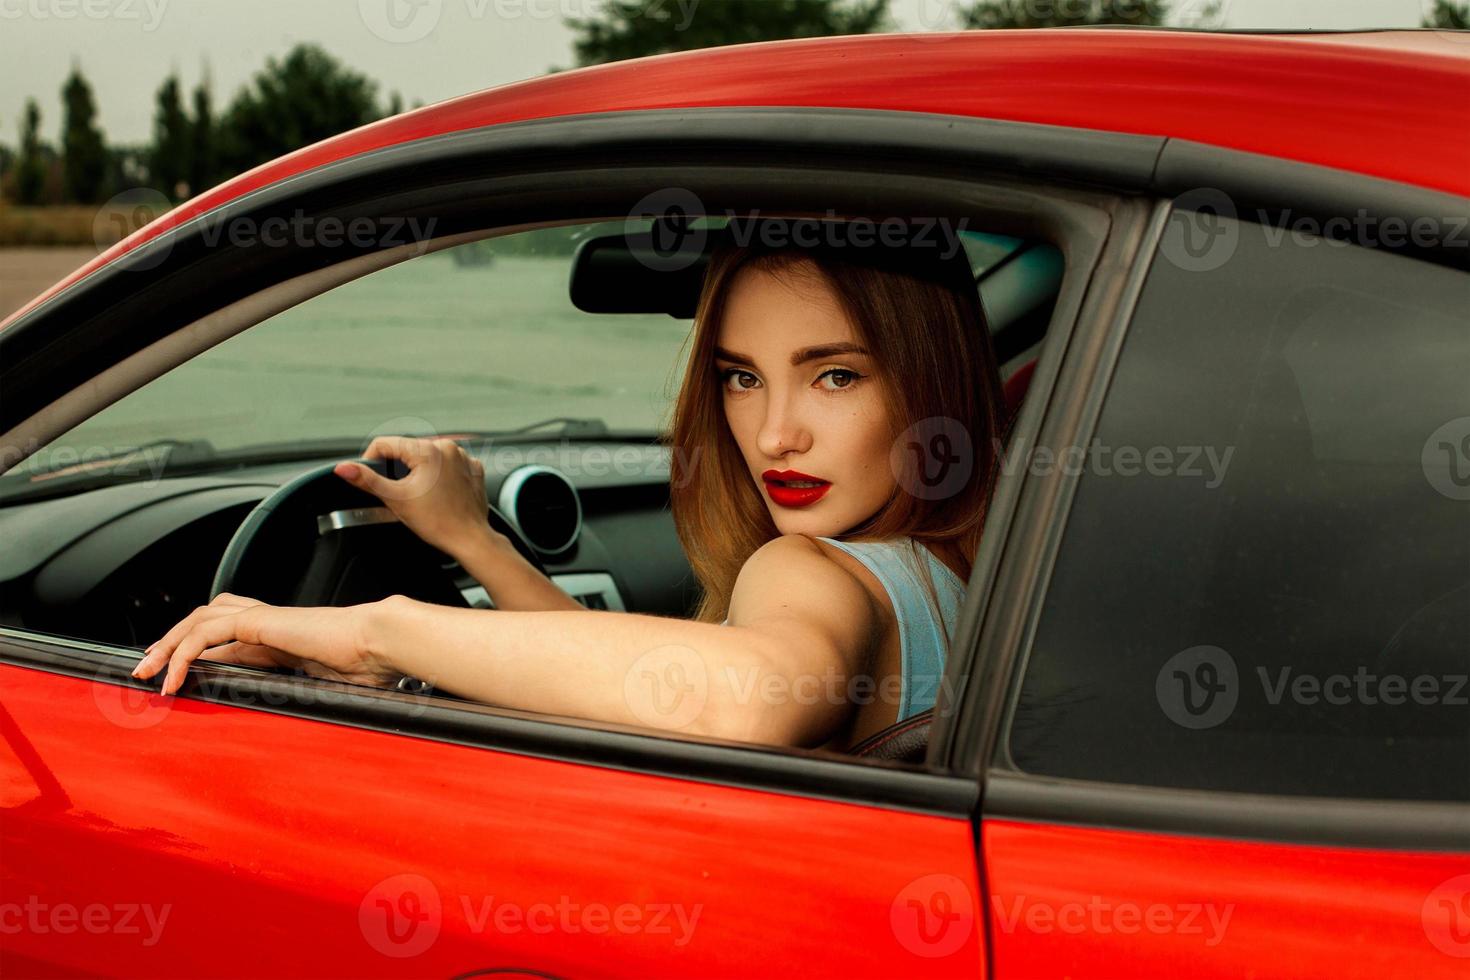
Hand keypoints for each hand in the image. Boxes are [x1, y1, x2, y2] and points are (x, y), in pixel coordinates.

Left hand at [132, 592, 397, 694]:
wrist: (380, 644)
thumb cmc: (366, 667)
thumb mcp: (321, 687)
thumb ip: (297, 692)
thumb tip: (288, 717)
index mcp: (283, 635)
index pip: (227, 633)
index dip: (197, 650)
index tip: (178, 676)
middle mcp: (269, 621)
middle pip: (204, 618)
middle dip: (171, 642)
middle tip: (147, 669)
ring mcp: (263, 617)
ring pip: (197, 620)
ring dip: (168, 645)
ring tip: (148, 672)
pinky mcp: (259, 621)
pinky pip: (206, 633)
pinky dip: (184, 653)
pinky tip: (175, 677)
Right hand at [334, 436, 495, 557]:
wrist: (470, 538)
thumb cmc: (437, 522)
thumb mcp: (396, 499)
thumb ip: (367, 480)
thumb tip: (342, 468)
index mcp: (427, 450)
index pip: (385, 444)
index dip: (371, 460)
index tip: (372, 478)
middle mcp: (447, 446)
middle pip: (407, 449)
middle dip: (397, 468)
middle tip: (400, 492)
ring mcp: (463, 456)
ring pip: (428, 456)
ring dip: (419, 470)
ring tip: (422, 495)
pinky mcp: (472, 467)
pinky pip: (448, 464)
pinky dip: (439, 475)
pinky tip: (439, 493)